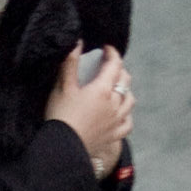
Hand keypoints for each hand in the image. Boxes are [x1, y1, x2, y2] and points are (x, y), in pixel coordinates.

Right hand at [44, 44, 134, 178]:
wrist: (62, 148)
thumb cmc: (60, 116)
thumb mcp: (62, 87)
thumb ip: (70, 63)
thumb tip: (78, 42)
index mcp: (102, 89)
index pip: (115, 64)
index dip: (112, 53)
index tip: (106, 49)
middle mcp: (114, 104)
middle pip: (125, 80)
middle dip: (119, 69)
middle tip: (108, 67)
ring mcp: (116, 121)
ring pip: (130, 100)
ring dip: (125, 91)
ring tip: (116, 89)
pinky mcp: (114, 136)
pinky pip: (128, 123)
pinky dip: (126, 115)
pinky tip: (120, 113)